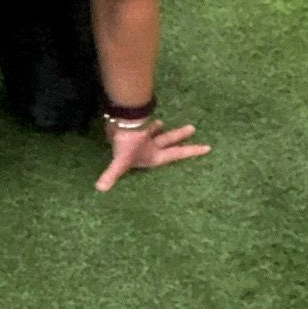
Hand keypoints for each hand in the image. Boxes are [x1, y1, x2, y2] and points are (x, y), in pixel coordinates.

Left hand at [95, 117, 209, 191]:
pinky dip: (142, 123)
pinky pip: (140, 125)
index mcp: (155, 154)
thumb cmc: (128, 143)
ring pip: (154, 130)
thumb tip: (100, 188)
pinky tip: (140, 120)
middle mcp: (152, 143)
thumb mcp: (120, 162)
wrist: (124, 121)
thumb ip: (111, 174)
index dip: (191, 151)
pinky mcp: (135, 125)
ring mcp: (144, 133)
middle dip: (180, 135)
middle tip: (192, 128)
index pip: (176, 154)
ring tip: (161, 123)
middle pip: (169, 139)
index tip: (207, 147)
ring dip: (157, 128)